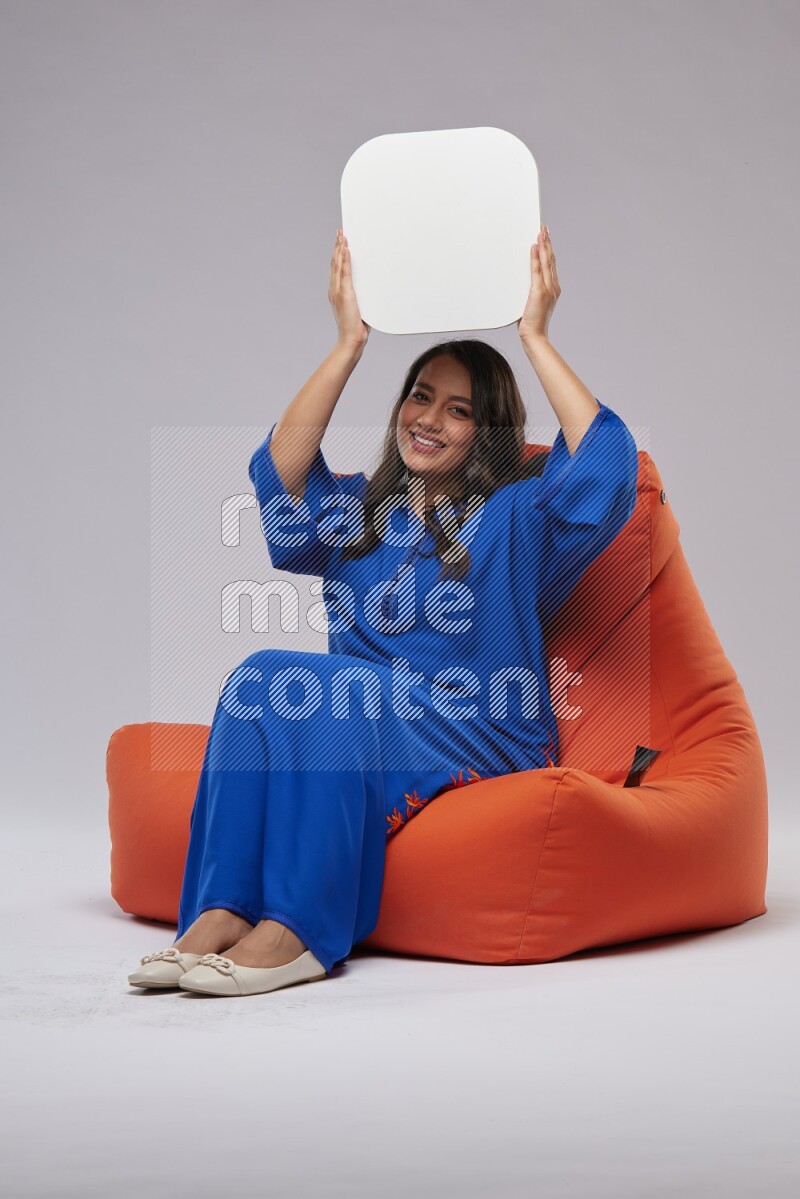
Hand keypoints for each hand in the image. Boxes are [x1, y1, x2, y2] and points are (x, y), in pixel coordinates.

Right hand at [329, 228, 370, 349]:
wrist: (352, 339)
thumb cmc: (356, 327)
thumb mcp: (360, 308)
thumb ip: (362, 297)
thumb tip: (372, 290)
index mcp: (336, 292)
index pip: (336, 268)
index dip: (337, 254)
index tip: (340, 242)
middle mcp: (334, 289)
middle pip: (334, 263)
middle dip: (337, 246)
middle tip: (340, 232)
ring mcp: (338, 291)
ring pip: (338, 264)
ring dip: (340, 248)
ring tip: (342, 235)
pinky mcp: (345, 293)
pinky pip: (345, 272)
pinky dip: (345, 259)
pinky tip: (346, 248)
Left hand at [517, 224, 559, 344]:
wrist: (534, 335)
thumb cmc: (531, 322)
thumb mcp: (530, 303)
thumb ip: (529, 291)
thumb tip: (522, 282)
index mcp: (553, 289)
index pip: (551, 265)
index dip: (549, 250)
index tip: (545, 238)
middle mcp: (553, 287)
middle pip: (551, 259)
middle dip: (547, 242)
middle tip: (544, 228)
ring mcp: (548, 289)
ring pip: (547, 262)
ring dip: (543, 245)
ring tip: (540, 232)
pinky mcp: (539, 292)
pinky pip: (537, 270)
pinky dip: (536, 258)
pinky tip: (534, 247)